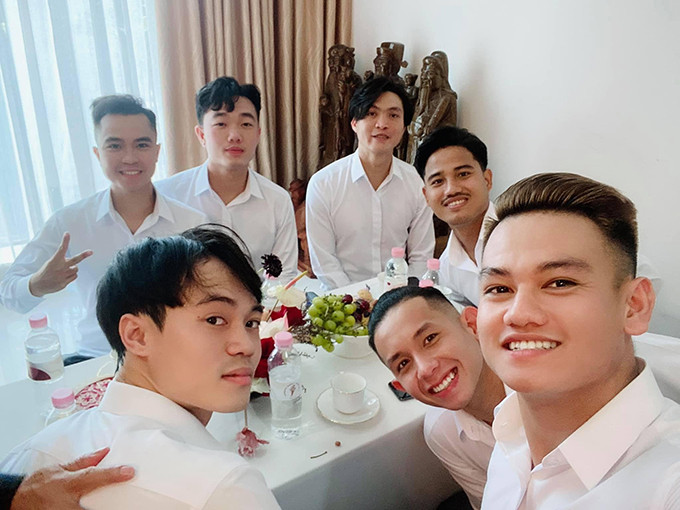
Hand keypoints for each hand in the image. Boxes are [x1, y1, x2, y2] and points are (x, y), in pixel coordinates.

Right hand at [10, 447, 133, 509]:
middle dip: (112, 499)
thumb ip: (84, 461)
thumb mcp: (60, 469)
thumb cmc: (39, 485)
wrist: (19, 502)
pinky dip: (96, 508)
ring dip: (105, 506)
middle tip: (128, 492)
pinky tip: (103, 504)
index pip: (93, 477)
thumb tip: (105, 451)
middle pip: (98, 502)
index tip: (129, 471)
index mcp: (69, 484)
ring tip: (118, 501)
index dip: (112, 474)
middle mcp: (69, 502)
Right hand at [28, 232, 92, 296]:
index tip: (67, 234)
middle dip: (83, 255)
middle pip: (75, 260)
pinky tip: (64, 277)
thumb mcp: (51, 262)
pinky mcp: (64, 283)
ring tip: (64, 271)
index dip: (65, 241)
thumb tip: (72, 261)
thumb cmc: (46, 271)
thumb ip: (61, 260)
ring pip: (76, 269)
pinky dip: (71, 275)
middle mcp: (60, 268)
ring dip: (73, 268)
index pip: (61, 249)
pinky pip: (74, 276)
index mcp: (54, 261)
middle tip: (91, 252)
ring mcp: (62, 276)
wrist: (38, 284)